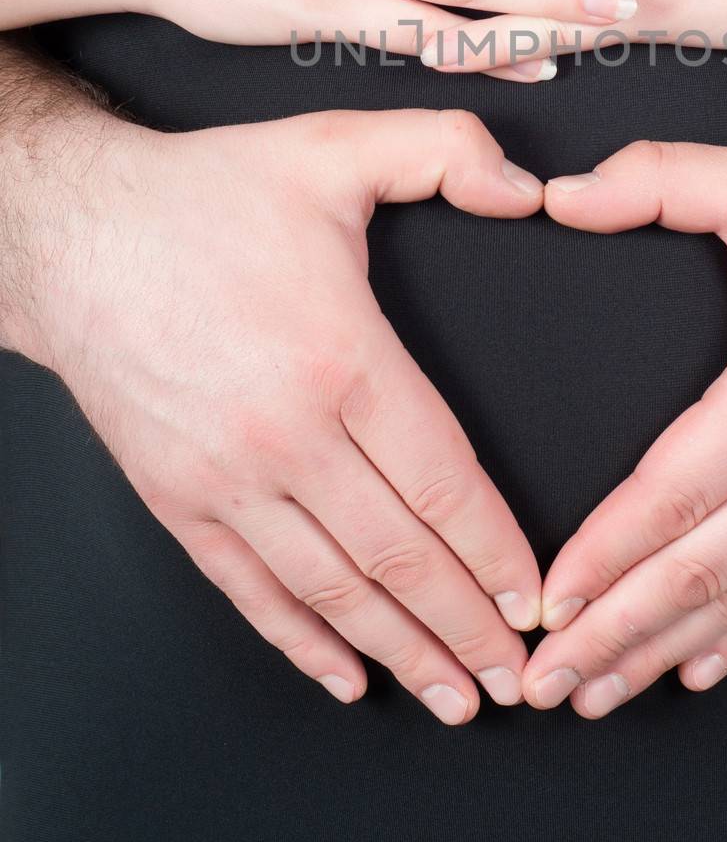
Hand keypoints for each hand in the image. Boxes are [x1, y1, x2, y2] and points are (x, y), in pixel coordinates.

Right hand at [19, 107, 544, 721]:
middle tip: (518, 674)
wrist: (73, 235)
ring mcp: (227, 478)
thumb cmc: (206, 197)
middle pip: (398, 556)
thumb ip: (444, 150)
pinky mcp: (179, 499)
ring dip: (400, 650)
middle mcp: (287, 436)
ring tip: (453, 694)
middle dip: (467, 625)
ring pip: (332, 590)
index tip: (537, 595)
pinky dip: (302, 642)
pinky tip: (343, 674)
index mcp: (342, 359)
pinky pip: (250, 591)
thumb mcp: (335, 147)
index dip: (497, 550)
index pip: (443, 482)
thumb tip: (525, 186)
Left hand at [520, 136, 726, 716]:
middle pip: (705, 567)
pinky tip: (694, 667)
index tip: (548, 599)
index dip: (607, 552)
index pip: (679, 490)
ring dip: (666, 649)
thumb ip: (656, 179)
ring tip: (598, 692)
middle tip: (546, 683)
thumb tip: (559, 194)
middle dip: (616, 633)